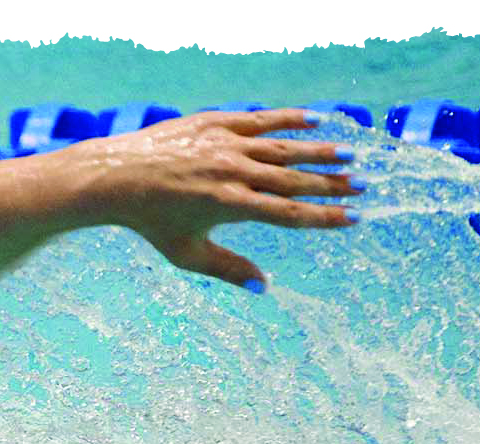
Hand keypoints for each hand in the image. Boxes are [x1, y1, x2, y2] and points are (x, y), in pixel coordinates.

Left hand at [67, 109, 360, 288]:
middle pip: (294, 179)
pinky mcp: (215, 122)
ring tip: (349, 154)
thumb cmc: (150, 222)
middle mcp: (232, 172)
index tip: (353, 218)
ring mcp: (224, 144)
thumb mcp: (187, 254)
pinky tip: (315, 119)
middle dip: (331, 184)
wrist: (116, 177)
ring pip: (283, 147)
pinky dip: (289, 119)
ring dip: (318, 150)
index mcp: (230, 206)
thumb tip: (265, 288)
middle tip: (363, 185)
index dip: (324, 217)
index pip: (289, 214)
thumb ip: (228, 270)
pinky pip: (260, 120)